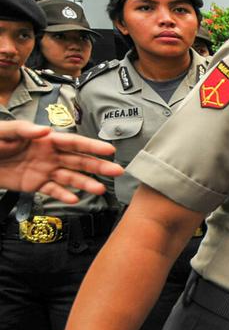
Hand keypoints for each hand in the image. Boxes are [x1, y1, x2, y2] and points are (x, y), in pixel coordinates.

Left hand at [0, 121, 123, 202]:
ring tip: (100, 189)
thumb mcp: (4, 131)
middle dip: (98, 166)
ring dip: (86, 183)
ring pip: (70, 177)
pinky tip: (74, 199)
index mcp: (45, 140)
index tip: (109, 150)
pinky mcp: (35, 184)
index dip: (92, 147)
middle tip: (116, 171)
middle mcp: (50, 155)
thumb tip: (45, 131)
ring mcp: (45, 170)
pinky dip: (64, 196)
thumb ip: (24, 129)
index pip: (73, 143)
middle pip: (79, 161)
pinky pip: (53, 191)